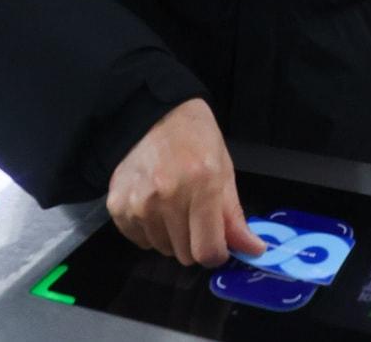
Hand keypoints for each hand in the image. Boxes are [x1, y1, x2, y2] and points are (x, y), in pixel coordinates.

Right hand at [106, 98, 265, 266]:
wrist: (153, 115)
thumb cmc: (196, 139)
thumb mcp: (224, 171)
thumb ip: (235, 216)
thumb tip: (253, 250)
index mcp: (201, 185)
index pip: (207, 251)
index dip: (217, 254)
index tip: (219, 243)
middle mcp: (166, 197)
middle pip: (184, 255)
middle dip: (195, 241)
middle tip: (195, 214)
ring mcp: (138, 203)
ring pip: (162, 249)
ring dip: (172, 235)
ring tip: (173, 204)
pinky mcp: (116, 206)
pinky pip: (139, 240)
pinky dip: (150, 230)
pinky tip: (154, 204)